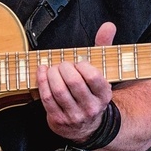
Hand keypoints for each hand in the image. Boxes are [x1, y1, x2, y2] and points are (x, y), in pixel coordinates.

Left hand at [38, 22, 115, 142]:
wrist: (87, 125)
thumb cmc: (92, 90)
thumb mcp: (102, 70)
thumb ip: (104, 46)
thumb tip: (108, 25)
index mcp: (104, 95)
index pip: (93, 77)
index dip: (82, 66)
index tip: (78, 63)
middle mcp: (91, 108)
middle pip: (73, 83)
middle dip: (64, 68)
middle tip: (62, 64)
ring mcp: (74, 116)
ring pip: (59, 91)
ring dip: (52, 74)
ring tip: (52, 68)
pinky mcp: (58, 120)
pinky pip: (47, 98)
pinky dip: (42, 82)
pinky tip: (42, 72)